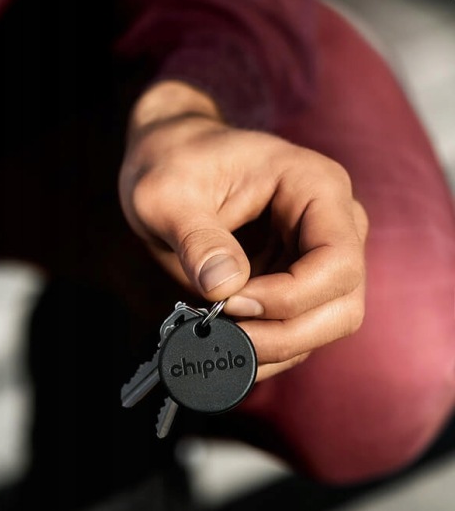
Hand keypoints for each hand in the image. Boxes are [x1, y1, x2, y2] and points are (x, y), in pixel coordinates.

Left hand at [119, 81, 367, 379]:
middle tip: (226, 338)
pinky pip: (300, 328)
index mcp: (315, 186)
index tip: (231, 302)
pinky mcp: (296, 280)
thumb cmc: (170, 164)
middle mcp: (331, 222)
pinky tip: (230, 349)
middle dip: (286, 334)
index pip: (336, 259)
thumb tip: (224, 288)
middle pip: (344, 303)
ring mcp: (318, 255)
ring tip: (222, 344)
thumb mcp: (167, 196)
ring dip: (278, 347)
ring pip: (326, 325)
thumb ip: (197, 239)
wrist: (167, 161)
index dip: (289, 296)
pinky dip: (269, 348)